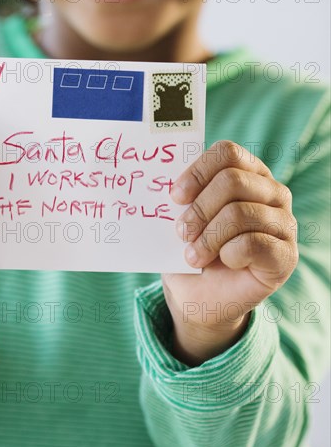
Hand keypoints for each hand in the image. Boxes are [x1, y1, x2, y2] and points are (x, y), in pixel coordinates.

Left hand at [162, 140, 297, 364]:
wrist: (201, 294)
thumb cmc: (191, 247)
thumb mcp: (181, 217)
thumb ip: (181, 196)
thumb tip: (161, 179)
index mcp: (246, 173)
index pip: (227, 152)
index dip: (198, 171)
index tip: (174, 197)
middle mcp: (271, 192)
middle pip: (232, 181)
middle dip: (199, 209)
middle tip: (181, 232)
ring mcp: (284, 223)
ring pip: (240, 213)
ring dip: (208, 237)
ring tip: (193, 256)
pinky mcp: (286, 255)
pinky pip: (254, 244)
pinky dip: (228, 254)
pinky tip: (223, 262)